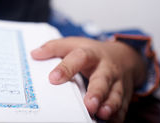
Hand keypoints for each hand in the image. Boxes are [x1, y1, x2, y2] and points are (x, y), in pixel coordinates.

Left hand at [31, 37, 145, 121]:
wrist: (124, 56)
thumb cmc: (93, 52)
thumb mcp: (73, 44)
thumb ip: (53, 48)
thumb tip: (34, 54)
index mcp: (90, 54)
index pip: (78, 58)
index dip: (66, 68)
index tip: (53, 79)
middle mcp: (106, 68)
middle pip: (102, 79)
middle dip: (97, 92)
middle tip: (89, 104)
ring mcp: (116, 82)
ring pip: (115, 94)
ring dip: (110, 105)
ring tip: (101, 114)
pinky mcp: (124, 95)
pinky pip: (123, 107)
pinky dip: (118, 115)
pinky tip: (111, 121)